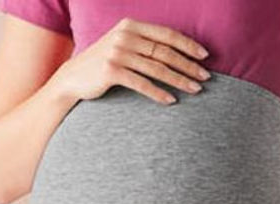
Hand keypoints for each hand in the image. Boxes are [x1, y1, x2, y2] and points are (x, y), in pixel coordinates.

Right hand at [52, 17, 210, 104]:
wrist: (74, 77)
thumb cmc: (104, 63)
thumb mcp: (123, 45)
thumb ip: (143, 44)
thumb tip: (175, 53)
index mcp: (131, 25)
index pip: (167, 35)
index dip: (188, 45)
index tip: (205, 56)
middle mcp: (125, 36)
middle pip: (165, 52)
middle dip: (188, 65)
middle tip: (205, 77)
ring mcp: (118, 53)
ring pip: (157, 68)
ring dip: (179, 80)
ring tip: (195, 90)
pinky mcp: (112, 71)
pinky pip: (142, 84)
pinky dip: (159, 93)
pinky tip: (171, 101)